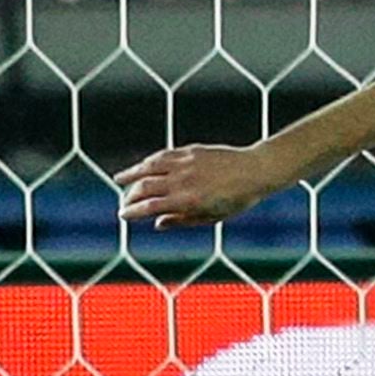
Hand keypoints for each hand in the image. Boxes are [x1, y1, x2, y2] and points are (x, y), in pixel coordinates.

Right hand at [115, 144, 280, 228]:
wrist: (255, 170)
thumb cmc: (237, 199)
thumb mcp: (211, 217)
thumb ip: (182, 221)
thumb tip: (157, 224)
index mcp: (187, 200)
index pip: (150, 207)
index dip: (133, 212)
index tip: (123, 216)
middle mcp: (182, 180)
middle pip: (145, 187)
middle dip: (130, 196)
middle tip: (124, 203)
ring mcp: (185, 163)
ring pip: (150, 167)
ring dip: (132, 173)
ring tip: (119, 179)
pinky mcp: (191, 151)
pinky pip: (164, 155)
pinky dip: (150, 161)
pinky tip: (144, 165)